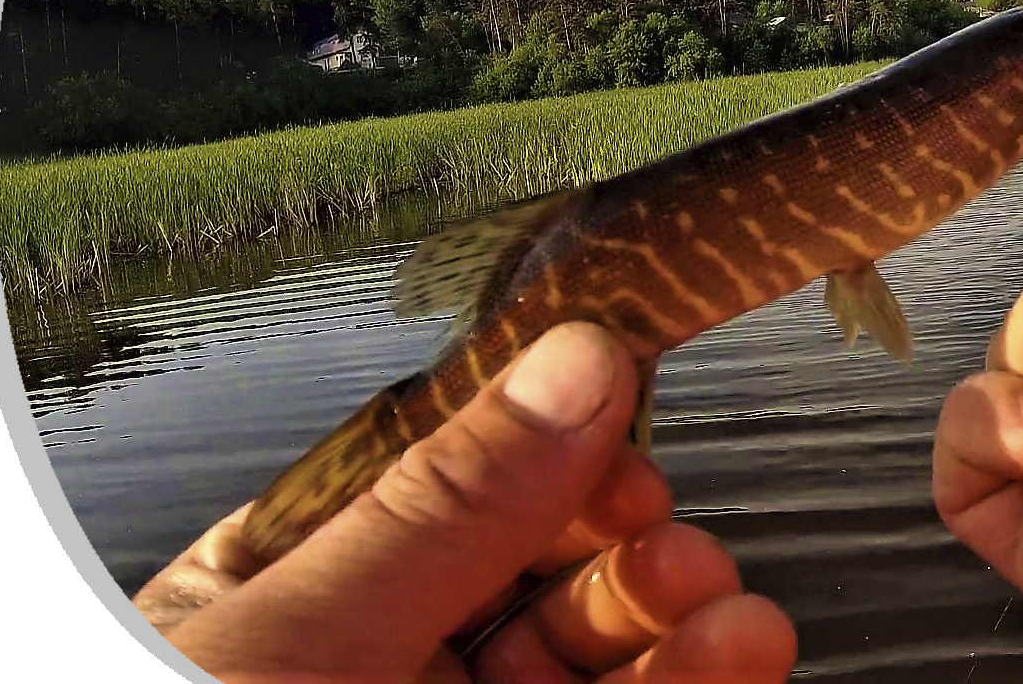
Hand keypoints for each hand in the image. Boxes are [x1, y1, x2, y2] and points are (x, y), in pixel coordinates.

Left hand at [137, 321, 796, 682]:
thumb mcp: (302, 636)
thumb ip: (448, 508)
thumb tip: (568, 369)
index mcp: (290, 595)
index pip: (444, 488)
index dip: (546, 456)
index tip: (619, 436)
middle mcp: (375, 670)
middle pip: (536, 582)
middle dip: (626, 556)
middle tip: (677, 547)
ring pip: (588, 672)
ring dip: (678, 636)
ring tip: (732, 616)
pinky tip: (730, 663)